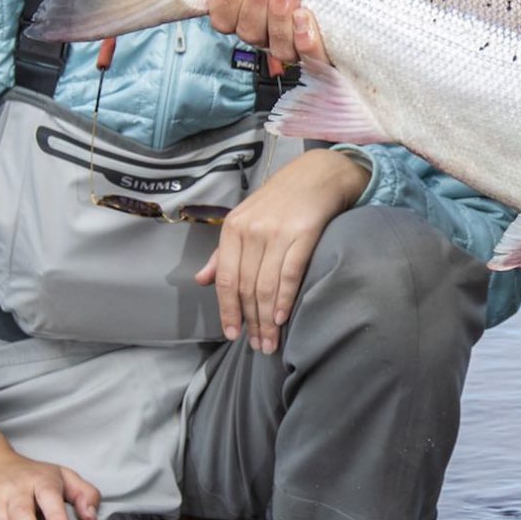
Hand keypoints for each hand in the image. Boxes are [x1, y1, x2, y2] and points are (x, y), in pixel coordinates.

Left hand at [196, 148, 368, 352]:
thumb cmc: (281, 200)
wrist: (319, 174)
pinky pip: (290, 274)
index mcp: (233, 228)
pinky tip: (284, 318)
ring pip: (266, 286)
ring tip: (271, 341)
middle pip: (246, 287)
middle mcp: (252, 231)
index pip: (225, 279)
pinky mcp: (304, 233)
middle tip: (257, 346)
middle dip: (251, 321)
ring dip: (268, 319)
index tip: (232, 335)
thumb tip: (201, 280)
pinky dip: (286, 300)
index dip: (227, 310)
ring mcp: (277, 232)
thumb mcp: (246, 220)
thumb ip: (223, 253)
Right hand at [207, 0, 338, 73]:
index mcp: (251, 2)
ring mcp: (296, 40)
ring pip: (272, 45)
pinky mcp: (325, 48)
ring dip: (277, 13)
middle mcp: (269, 27)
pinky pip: (306, 57)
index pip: (221, 17)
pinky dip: (301, 38)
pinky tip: (305, 15)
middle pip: (245, 32)